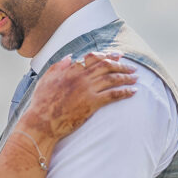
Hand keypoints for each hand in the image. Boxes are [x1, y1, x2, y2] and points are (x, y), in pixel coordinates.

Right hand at [22, 51, 137, 138]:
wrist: (42, 121)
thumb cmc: (42, 102)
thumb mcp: (46, 79)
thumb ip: (58, 66)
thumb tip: (70, 56)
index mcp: (70, 69)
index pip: (94, 58)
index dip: (108, 55)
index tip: (117, 55)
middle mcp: (81, 77)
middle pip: (106, 66)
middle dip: (121, 65)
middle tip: (132, 67)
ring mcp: (87, 89)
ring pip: (112, 79)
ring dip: (126, 77)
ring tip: (135, 78)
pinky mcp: (92, 103)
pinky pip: (113, 94)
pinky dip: (125, 92)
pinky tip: (133, 92)